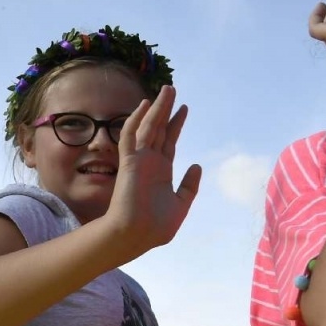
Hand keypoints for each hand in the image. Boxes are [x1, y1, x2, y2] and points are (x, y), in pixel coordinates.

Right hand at [101, 86, 202, 258]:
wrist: (135, 236)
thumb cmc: (155, 227)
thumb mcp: (181, 205)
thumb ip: (189, 186)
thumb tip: (197, 165)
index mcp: (161, 171)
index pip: (169, 141)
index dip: (176, 123)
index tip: (184, 108)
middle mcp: (150, 162)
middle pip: (159, 129)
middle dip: (166, 108)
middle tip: (172, 88)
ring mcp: (139, 161)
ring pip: (147, 127)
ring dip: (156, 108)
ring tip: (167, 90)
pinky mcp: (129, 163)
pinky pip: (130, 137)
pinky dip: (136, 120)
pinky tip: (144, 105)